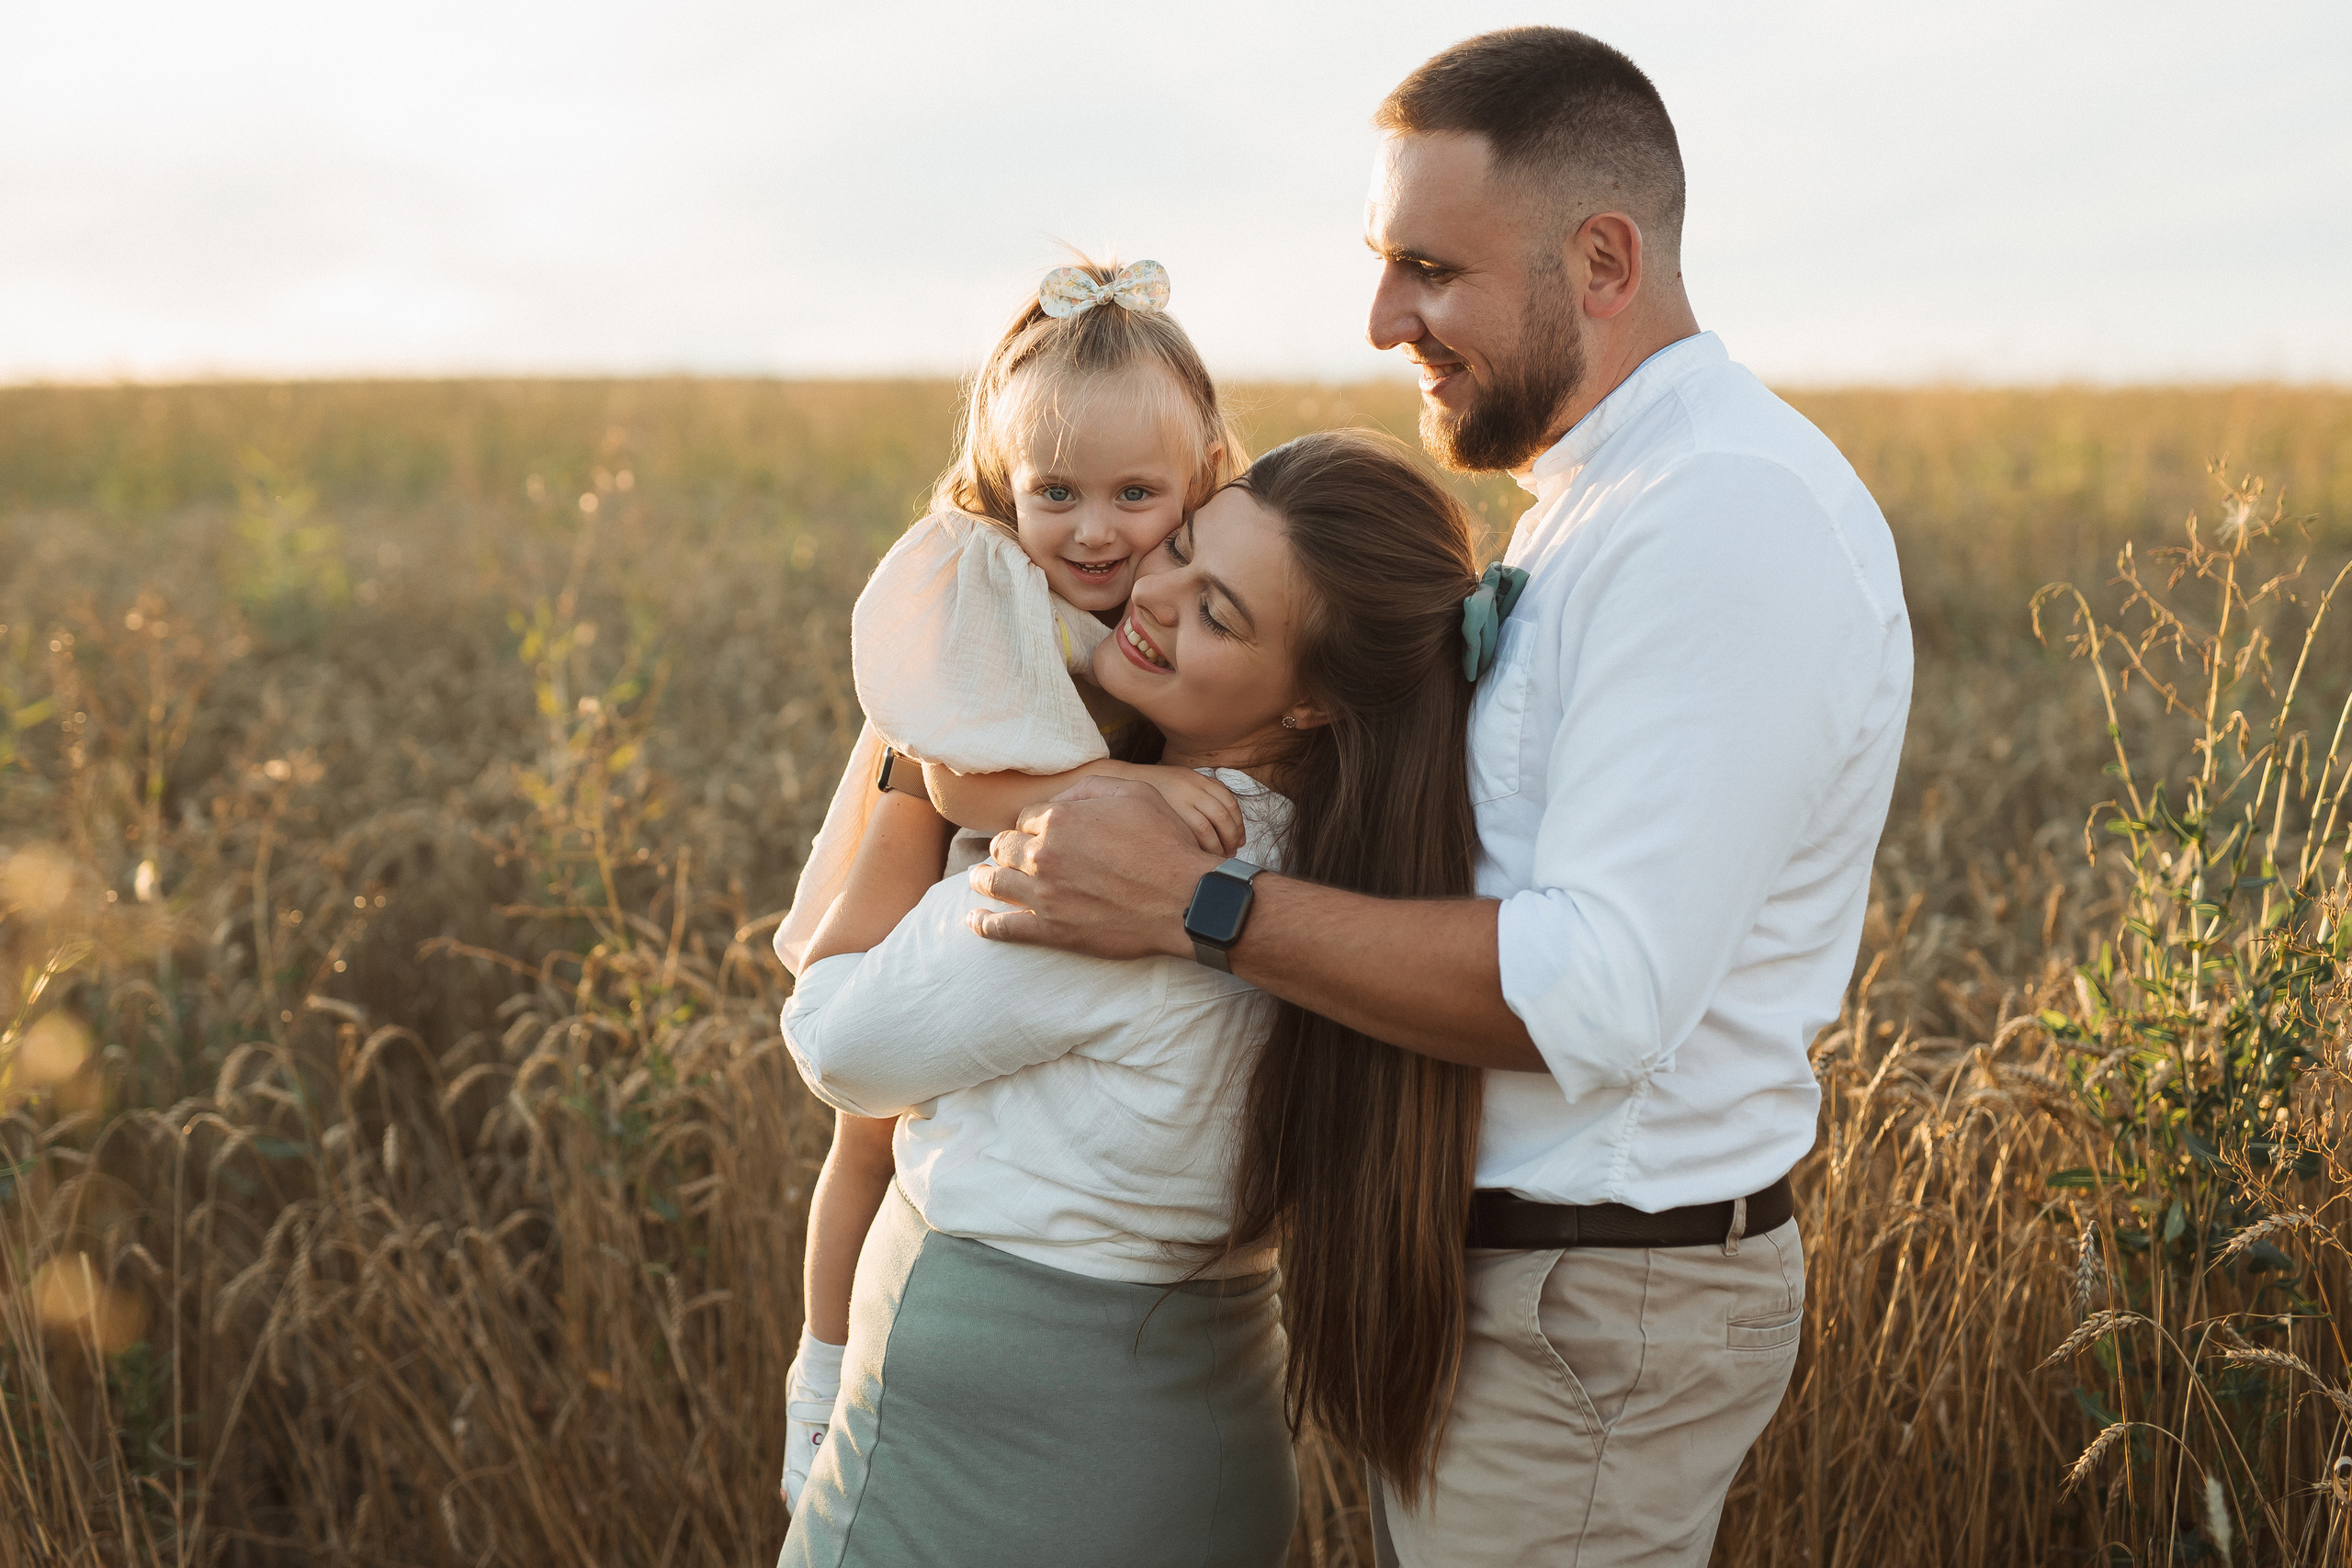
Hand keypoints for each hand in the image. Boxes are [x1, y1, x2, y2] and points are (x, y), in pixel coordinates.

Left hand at [965, 780, 1220, 957]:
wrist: (1185, 900)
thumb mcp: (1134, 794)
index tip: (1037, 832)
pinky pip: (1004, 928)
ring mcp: (1043, 895)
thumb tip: (1061, 797)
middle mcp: (1043, 854)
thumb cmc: (1166, 844)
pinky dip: (984, 924)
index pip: (1025, 818)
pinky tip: (973, 921)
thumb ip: (1090, 789)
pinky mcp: (1051, 930)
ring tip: (979, 879)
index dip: (1031, 824)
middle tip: (1005, 854)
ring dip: (983, 879)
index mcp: (1060, 818)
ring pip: (995, 882)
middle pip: (1004, 847)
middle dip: (1004, 848)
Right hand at [1095, 762, 1244, 855]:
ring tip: (1219, 857)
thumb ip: (1207, 790)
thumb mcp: (1186, 778)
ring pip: (1209, 828)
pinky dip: (1202, 847)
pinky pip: (1191, 834)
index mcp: (1200, 779)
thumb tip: (1229, 816)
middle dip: (1231, 837)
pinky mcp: (1167, 815)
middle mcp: (1192, 788)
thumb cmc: (1160, 785)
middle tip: (1232, 852)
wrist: (1128, 780)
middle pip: (1223, 816)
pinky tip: (1203, 855)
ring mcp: (1179, 802)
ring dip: (1218, 845)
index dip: (1239, 824)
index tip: (1240, 840)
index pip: (1229, 803)